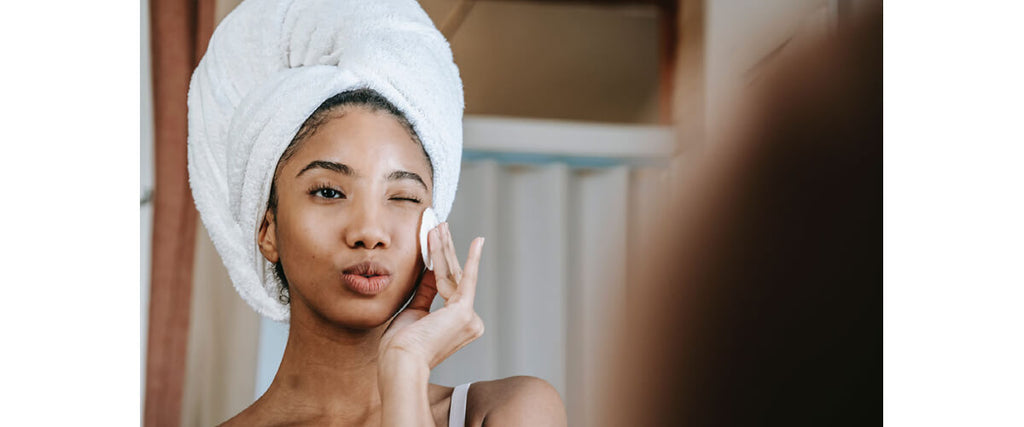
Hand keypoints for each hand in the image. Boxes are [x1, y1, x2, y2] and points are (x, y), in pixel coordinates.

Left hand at [379, 222, 484, 368]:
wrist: (400, 361)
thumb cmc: (401, 345)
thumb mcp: (414, 311)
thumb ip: (426, 291)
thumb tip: (433, 269)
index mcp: (457, 325)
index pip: (449, 287)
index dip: (441, 263)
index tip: (436, 244)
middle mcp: (470, 323)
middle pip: (454, 278)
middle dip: (445, 250)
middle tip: (440, 227)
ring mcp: (470, 318)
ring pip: (455, 274)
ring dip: (445, 248)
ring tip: (439, 226)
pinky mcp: (465, 311)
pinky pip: (466, 278)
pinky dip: (471, 258)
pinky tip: (478, 242)